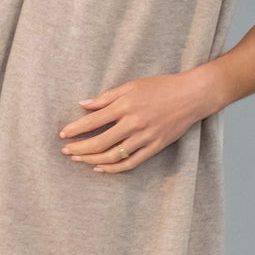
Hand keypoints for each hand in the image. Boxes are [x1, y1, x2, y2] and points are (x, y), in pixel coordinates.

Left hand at [59, 72, 209, 172]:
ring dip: (92, 160)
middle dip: (79, 148)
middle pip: (99, 142)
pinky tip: (101, 168)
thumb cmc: (160, 87)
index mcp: (125, 106)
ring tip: (79, 160)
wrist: (191, 95)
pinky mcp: (155, 147)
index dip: (75, 130)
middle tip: (66, 151)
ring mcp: (144, 137)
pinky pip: (131, 163)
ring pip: (113, 155)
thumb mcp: (132, 85)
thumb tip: (83, 105)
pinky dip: (114, 168)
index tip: (63, 134)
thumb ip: (107, 97)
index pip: (92, 121)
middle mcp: (133, 123)